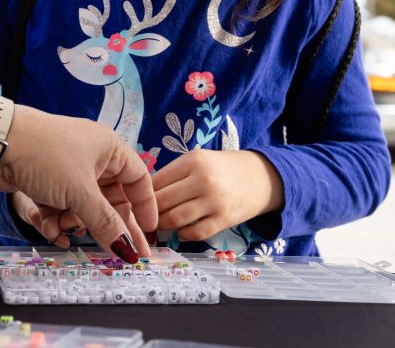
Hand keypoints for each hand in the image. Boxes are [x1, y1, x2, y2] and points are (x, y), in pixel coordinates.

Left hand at [0, 106, 155, 259]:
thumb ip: (106, 224)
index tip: (148, 233)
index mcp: (109, 148)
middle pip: (110, 198)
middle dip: (107, 224)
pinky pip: (62, 206)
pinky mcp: (47, 180)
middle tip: (120, 255)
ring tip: (63, 229)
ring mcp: (68, 169)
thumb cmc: (45, 156)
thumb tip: (129, 251)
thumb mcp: (80, 193)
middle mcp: (92, 157)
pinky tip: (50, 229)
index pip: (138, 179)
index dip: (145, 207)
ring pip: (83, 206)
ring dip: (74, 222)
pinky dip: (57, 219)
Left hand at [151, 148, 282, 240]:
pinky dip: (183, 235)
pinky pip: (195, 233)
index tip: (135, 202)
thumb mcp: (197, 160)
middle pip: (163, 201)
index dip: (141, 194)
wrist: (258, 177)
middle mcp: (203, 179)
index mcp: (193, 161)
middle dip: (148, 213)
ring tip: (159, 224)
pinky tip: (181, 230)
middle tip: (142, 218)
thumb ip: (173, 174)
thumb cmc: (220, 169)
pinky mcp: (224, 219)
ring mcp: (215, 201)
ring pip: (176, 219)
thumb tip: (141, 194)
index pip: (156, 181)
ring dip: (163, 225)